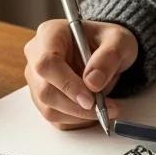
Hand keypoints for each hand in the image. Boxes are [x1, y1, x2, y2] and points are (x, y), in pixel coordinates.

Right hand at [24, 19, 138, 128]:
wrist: (106, 52)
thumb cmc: (108, 41)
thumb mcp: (119, 41)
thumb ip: (108, 57)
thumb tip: (93, 82)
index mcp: (50, 34)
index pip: (47, 63)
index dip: (67, 84)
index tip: (90, 99)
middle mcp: (36, 56)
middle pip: (45, 90)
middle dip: (76, 105)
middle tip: (102, 108)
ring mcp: (37, 79)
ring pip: (49, 108)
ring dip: (79, 114)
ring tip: (104, 107)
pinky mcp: (43, 98)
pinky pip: (55, 117)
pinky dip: (77, 120)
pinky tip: (92, 110)